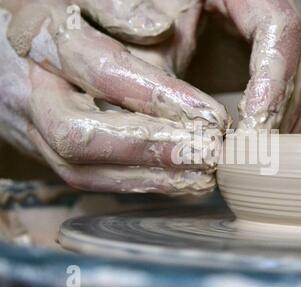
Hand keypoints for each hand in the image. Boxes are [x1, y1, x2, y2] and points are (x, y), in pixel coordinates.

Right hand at [0, 0, 229, 194]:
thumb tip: (159, 27)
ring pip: (81, 169)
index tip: (209, 114)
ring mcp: (31, 128)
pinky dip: (135, 185)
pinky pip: (86, 179)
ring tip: (200, 176)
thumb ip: (116, 8)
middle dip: (149, 148)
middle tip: (205, 152)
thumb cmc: (55, 17)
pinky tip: (176, 183)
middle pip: (78, 134)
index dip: (160, 97)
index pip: (104, 72)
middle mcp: (28, 92)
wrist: (6, 50)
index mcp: (40, 39)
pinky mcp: (44, 152)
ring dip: (146, 178)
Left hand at [68, 0, 300, 132]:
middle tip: (260, 154)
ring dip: (294, 117)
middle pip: (300, 59)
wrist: (149, 15)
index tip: (258, 124)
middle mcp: (271, 9)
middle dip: (281, 111)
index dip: (273, 80)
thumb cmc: (143, 15)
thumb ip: (166, 77)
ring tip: (277, 152)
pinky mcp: (285, 55)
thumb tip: (202, 133)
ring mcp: (284, 32)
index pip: (278, 29)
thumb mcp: (146, 37)